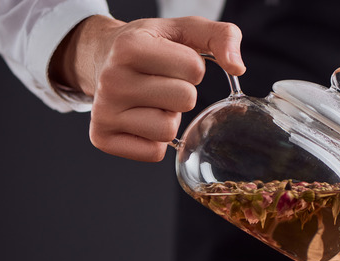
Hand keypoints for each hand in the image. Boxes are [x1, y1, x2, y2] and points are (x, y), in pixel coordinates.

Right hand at [49, 15, 244, 160]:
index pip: (194, 69)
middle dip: (183, 92)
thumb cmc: (150, 44)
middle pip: (185, 100)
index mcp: (130, 47)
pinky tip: (140, 119)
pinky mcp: (102, 138)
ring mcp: (103, 111)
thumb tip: (237, 68)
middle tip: (161, 82)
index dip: (192, 67)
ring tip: (151, 100)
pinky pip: (153, 153)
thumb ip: (222, 36)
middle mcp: (111, 80)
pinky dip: (155, 140)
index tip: (171, 61)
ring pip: (168, 130)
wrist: (102, 56)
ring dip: (169, 117)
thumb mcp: (185, 29)